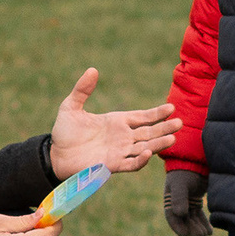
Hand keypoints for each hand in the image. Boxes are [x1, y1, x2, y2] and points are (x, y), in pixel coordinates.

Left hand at [49, 67, 179, 177]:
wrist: (55, 154)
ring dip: (158, 144)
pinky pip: (130, 164)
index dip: (157, 113)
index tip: (171, 108)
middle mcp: (122, 137)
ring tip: (172, 138)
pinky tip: (147, 152)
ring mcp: (119, 151)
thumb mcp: (71, 106)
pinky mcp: (112, 165)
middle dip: (165, 128)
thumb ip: (82, 89)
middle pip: (149, 132)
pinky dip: (140, 159)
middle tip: (180, 123)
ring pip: (145, 147)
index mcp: (117, 121)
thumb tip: (92, 70)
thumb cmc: (64, 131)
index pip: (143, 117)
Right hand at [163, 168, 212, 235]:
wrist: (196, 160)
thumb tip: (180, 214)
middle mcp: (177, 203)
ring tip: (206, 234)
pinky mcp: (196, 201)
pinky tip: (210, 230)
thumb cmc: (185, 171)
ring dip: (198, 227)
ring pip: (192, 219)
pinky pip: (199, 215)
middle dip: (191, 229)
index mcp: (169, 199)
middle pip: (183, 220)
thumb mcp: (180, 184)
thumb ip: (179, 198)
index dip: (177, 227)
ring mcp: (187, 202)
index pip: (171, 216)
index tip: (185, 235)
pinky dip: (203, 223)